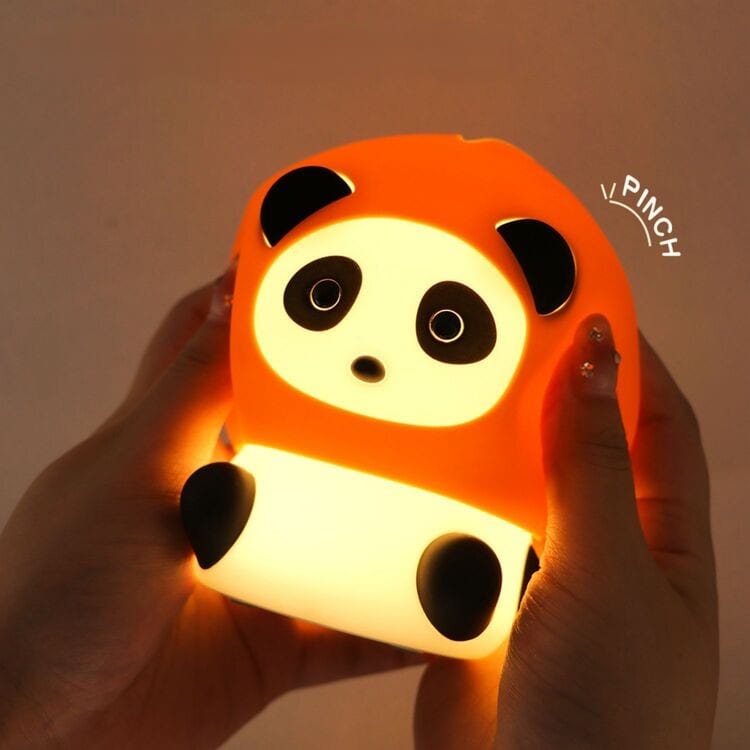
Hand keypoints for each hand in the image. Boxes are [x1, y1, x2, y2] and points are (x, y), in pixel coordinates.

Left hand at [0, 261, 425, 748]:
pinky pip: (353, 632)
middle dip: (360, 413)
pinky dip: (399, 628)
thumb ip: (193, 392)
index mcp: (178, 440)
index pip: (218, 346)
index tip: (324, 268)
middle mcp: (224, 496)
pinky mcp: (273, 640)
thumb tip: (238, 297)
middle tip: (428, 386)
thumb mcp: (131, 470)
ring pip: (343, 534)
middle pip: (304, 436)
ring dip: (396, 525)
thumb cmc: (54, 589)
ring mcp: (255, 567)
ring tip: (461, 502)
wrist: (39, 727)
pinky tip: (448, 616)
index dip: (259, 303)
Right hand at [414, 314, 718, 748]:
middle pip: (578, 446)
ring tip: (455, 395)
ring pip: (510, 482)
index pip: (658, 425)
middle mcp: (601, 551)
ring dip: (485, 445)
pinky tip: (418, 474)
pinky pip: (458, 525)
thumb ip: (591, 470)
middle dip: (547, 394)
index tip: (589, 307)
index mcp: (660, 543)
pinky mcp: (477, 595)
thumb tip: (594, 365)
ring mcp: (537, 573)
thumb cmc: (607, 716)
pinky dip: (441, 497)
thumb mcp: (608, 575)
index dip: (630, 364)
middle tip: (505, 338)